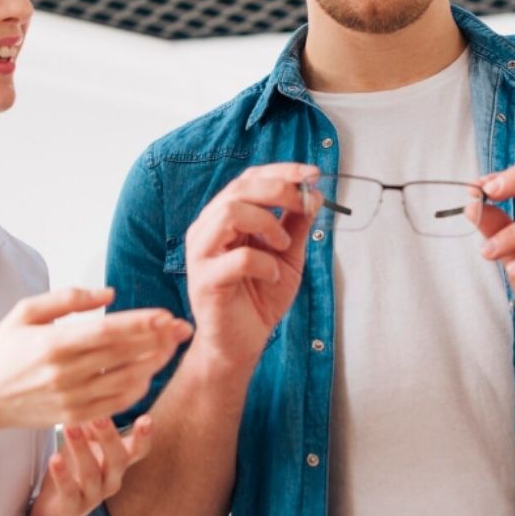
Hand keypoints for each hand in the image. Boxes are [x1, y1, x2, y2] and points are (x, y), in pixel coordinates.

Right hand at [0, 288, 192, 431]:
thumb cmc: (3, 348)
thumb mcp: (27, 310)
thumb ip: (69, 298)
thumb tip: (110, 293)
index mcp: (53, 343)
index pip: (108, 331)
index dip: (141, 323)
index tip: (167, 314)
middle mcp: (65, 373)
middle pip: (124, 355)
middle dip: (158, 340)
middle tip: (183, 328)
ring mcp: (70, 399)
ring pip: (124, 382)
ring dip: (154, 364)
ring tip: (172, 347)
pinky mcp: (72, 418)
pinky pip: (114, 406)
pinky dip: (136, 390)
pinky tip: (149, 374)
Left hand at [28, 416, 153, 515]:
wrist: (57, 508)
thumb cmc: (77, 465)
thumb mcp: (88, 440)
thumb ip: (94, 417)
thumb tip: (99, 382)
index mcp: (119, 460)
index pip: (139, 449)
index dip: (145, 437)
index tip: (146, 419)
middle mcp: (112, 478)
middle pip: (118, 459)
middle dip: (109, 436)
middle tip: (98, 416)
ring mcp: (93, 495)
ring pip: (91, 473)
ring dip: (81, 448)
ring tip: (69, 427)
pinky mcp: (72, 507)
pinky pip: (69, 492)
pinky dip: (62, 475)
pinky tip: (55, 458)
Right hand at [184, 163, 320, 373]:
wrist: (240, 344)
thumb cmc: (258, 299)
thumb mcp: (287, 255)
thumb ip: (296, 225)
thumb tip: (313, 194)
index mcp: (224, 218)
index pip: (249, 179)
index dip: (281, 171)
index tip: (312, 174)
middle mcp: (207, 229)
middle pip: (239, 189)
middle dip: (279, 190)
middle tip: (304, 205)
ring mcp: (201, 253)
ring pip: (230, 213)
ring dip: (267, 223)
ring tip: (283, 246)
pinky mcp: (205, 281)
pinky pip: (237, 258)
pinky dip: (265, 263)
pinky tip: (273, 276)